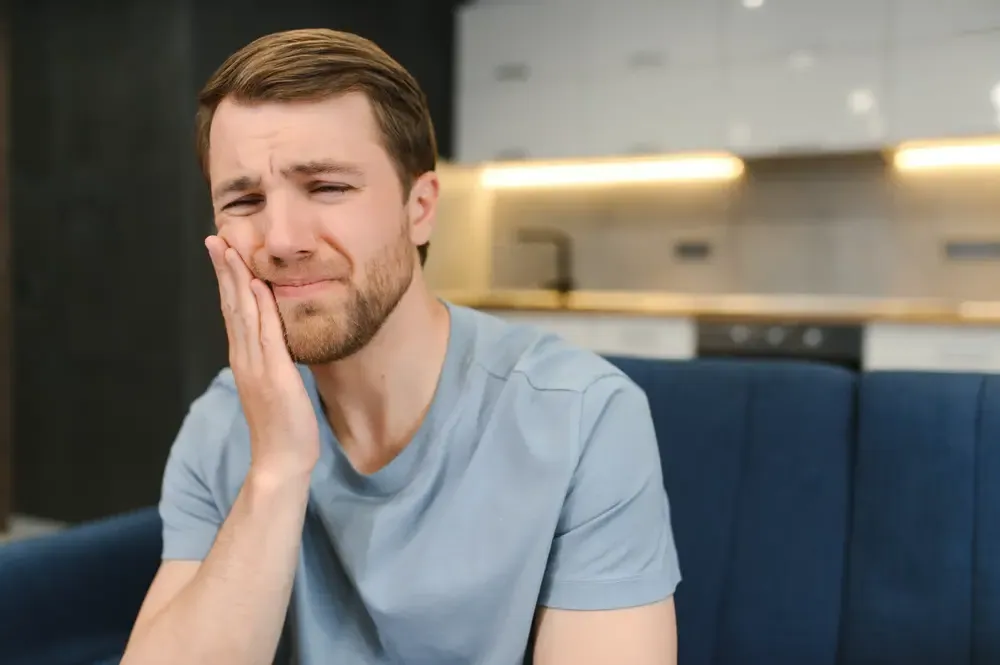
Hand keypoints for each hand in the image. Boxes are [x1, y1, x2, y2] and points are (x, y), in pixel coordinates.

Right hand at [205, 236, 319, 480]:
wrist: (281, 461)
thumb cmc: (283, 426)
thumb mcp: (275, 385)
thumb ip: (270, 360)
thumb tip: (272, 339)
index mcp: (246, 359)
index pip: (234, 312)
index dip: (228, 281)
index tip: (223, 252)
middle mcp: (245, 358)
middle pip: (232, 306)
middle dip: (224, 271)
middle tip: (215, 238)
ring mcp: (257, 366)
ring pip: (243, 314)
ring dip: (236, 280)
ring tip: (228, 250)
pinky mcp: (274, 376)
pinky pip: (267, 335)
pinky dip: (261, 309)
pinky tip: (259, 286)